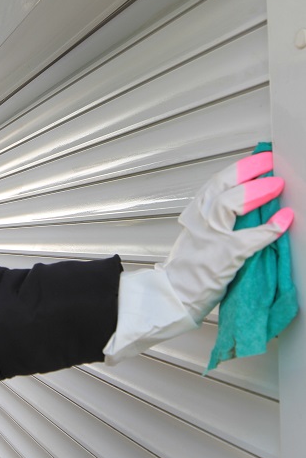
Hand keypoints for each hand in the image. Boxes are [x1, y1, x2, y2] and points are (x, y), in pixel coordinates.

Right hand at [159, 151, 292, 322]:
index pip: (214, 185)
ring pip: (230, 205)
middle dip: (246, 171)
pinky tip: (284, 220)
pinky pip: (251, 238)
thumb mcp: (196, 239)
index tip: (255, 161)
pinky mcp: (224, 256)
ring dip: (256, 192)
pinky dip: (270, 228)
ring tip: (276, 185)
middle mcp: (199, 223)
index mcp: (194, 218)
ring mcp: (210, 238)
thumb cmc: (186, 272)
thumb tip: (245, 211)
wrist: (172, 296)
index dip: (236, 170)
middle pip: (220, 187)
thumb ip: (214, 223)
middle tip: (268, 162)